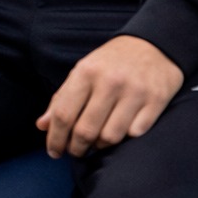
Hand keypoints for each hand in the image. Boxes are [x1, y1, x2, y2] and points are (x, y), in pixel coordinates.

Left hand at [37, 35, 183, 157]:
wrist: (153, 45)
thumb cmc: (111, 62)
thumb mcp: (83, 71)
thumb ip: (62, 98)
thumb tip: (41, 126)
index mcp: (86, 72)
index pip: (64, 113)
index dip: (55, 137)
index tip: (53, 151)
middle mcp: (109, 82)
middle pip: (85, 130)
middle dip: (76, 148)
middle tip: (74, 151)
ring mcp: (134, 92)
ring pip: (110, 137)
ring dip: (100, 147)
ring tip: (96, 143)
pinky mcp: (155, 102)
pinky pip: (135, 134)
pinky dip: (124, 140)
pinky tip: (119, 134)